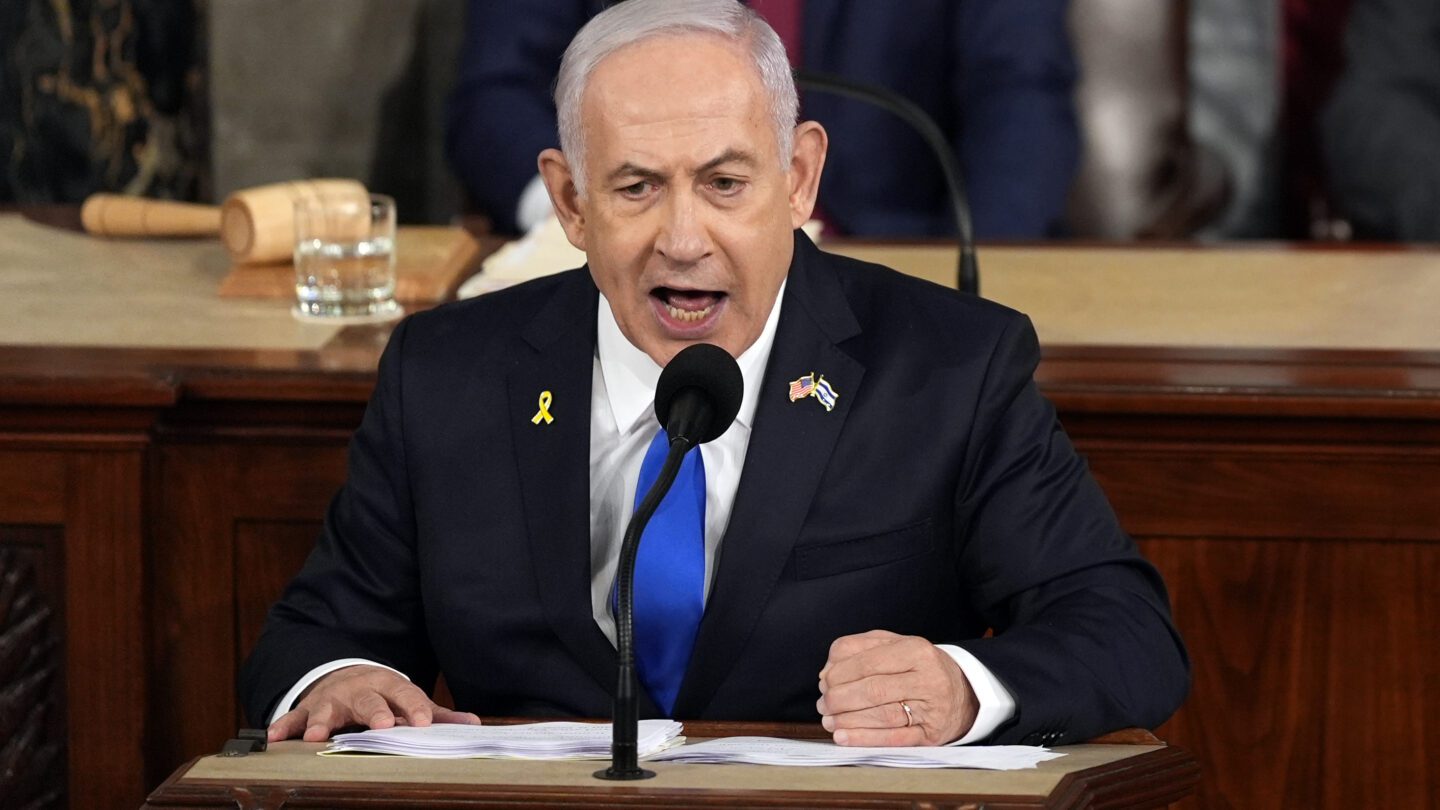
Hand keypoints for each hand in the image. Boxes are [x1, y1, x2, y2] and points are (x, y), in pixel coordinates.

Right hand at [268, 665, 481, 742]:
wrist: (345, 676)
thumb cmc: (383, 694)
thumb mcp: (408, 699)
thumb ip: (436, 714)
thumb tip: (473, 724)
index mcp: (389, 685)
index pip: (406, 695)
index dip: (415, 708)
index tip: (423, 723)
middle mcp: (360, 688)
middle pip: (368, 699)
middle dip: (373, 711)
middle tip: (380, 725)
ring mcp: (331, 697)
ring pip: (326, 708)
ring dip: (320, 721)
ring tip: (313, 737)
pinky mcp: (307, 707)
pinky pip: (292, 717)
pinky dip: (283, 726)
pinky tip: (273, 738)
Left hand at [816, 630, 977, 746]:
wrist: (964, 692)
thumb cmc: (919, 667)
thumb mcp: (895, 645)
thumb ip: (859, 649)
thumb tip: (828, 671)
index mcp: (915, 650)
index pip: (868, 662)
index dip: (839, 673)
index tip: (824, 682)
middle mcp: (927, 678)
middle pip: (872, 689)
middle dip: (839, 698)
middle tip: (824, 704)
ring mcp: (931, 708)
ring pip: (881, 715)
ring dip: (847, 720)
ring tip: (828, 720)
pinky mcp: (931, 734)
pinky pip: (893, 739)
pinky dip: (864, 739)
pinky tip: (843, 737)